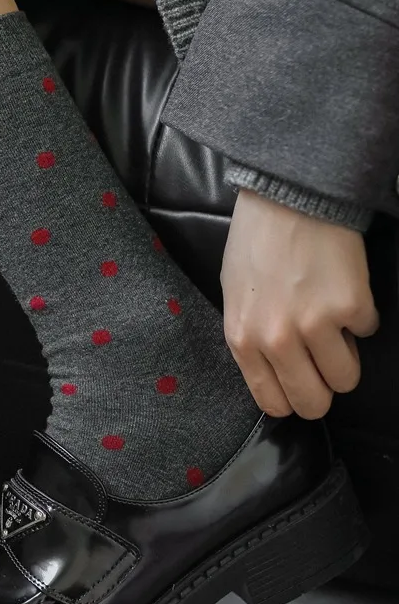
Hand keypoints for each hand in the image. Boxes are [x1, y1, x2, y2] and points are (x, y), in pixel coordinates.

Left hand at [222, 189, 378, 418]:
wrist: (286, 200)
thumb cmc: (255, 245)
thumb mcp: (236, 298)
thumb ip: (252, 340)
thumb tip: (273, 372)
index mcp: (243, 340)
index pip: (273, 402)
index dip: (292, 399)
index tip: (301, 386)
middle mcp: (276, 340)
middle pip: (314, 403)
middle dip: (323, 390)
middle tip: (324, 366)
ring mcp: (315, 326)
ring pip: (346, 379)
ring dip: (345, 355)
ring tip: (333, 326)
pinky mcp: (351, 308)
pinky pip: (368, 332)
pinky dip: (361, 317)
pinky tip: (341, 290)